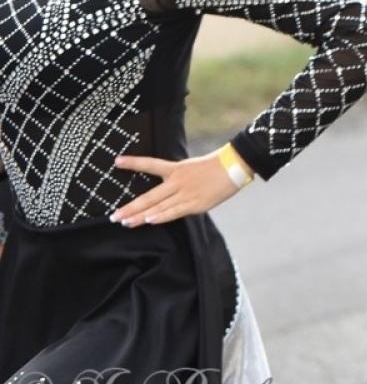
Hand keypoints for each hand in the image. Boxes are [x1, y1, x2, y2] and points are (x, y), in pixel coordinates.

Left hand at [110, 148, 247, 226]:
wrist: (236, 166)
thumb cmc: (216, 166)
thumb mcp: (192, 167)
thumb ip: (177, 179)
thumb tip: (163, 195)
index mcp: (177, 168)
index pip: (151, 164)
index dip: (134, 163)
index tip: (117, 161)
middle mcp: (178, 181)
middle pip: (149, 196)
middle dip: (130, 207)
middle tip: (114, 216)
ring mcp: (186, 194)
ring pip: (159, 207)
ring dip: (141, 216)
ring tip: (125, 222)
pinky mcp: (196, 204)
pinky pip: (175, 212)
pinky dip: (162, 217)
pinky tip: (150, 221)